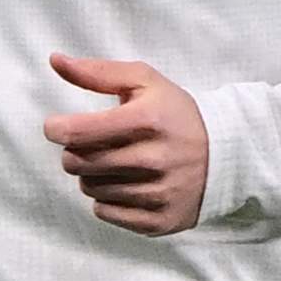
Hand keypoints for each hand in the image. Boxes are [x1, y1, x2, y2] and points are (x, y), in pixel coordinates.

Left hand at [43, 55, 208, 233]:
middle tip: (92, 144)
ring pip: (89, 188)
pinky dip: (107, 199)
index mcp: (147, 120)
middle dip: (75, 151)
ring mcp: (158, 193)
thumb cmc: (176, 114)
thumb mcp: (144, 81)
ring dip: (92, 175)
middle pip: (78, 163)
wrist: (226, 154)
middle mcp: (154, 159)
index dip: (56, 129)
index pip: (77, 132)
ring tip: (115, 162)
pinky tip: (126, 184)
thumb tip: (55, 60)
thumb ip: (96, 72)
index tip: (57, 127)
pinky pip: (105, 213)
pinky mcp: (159, 220)